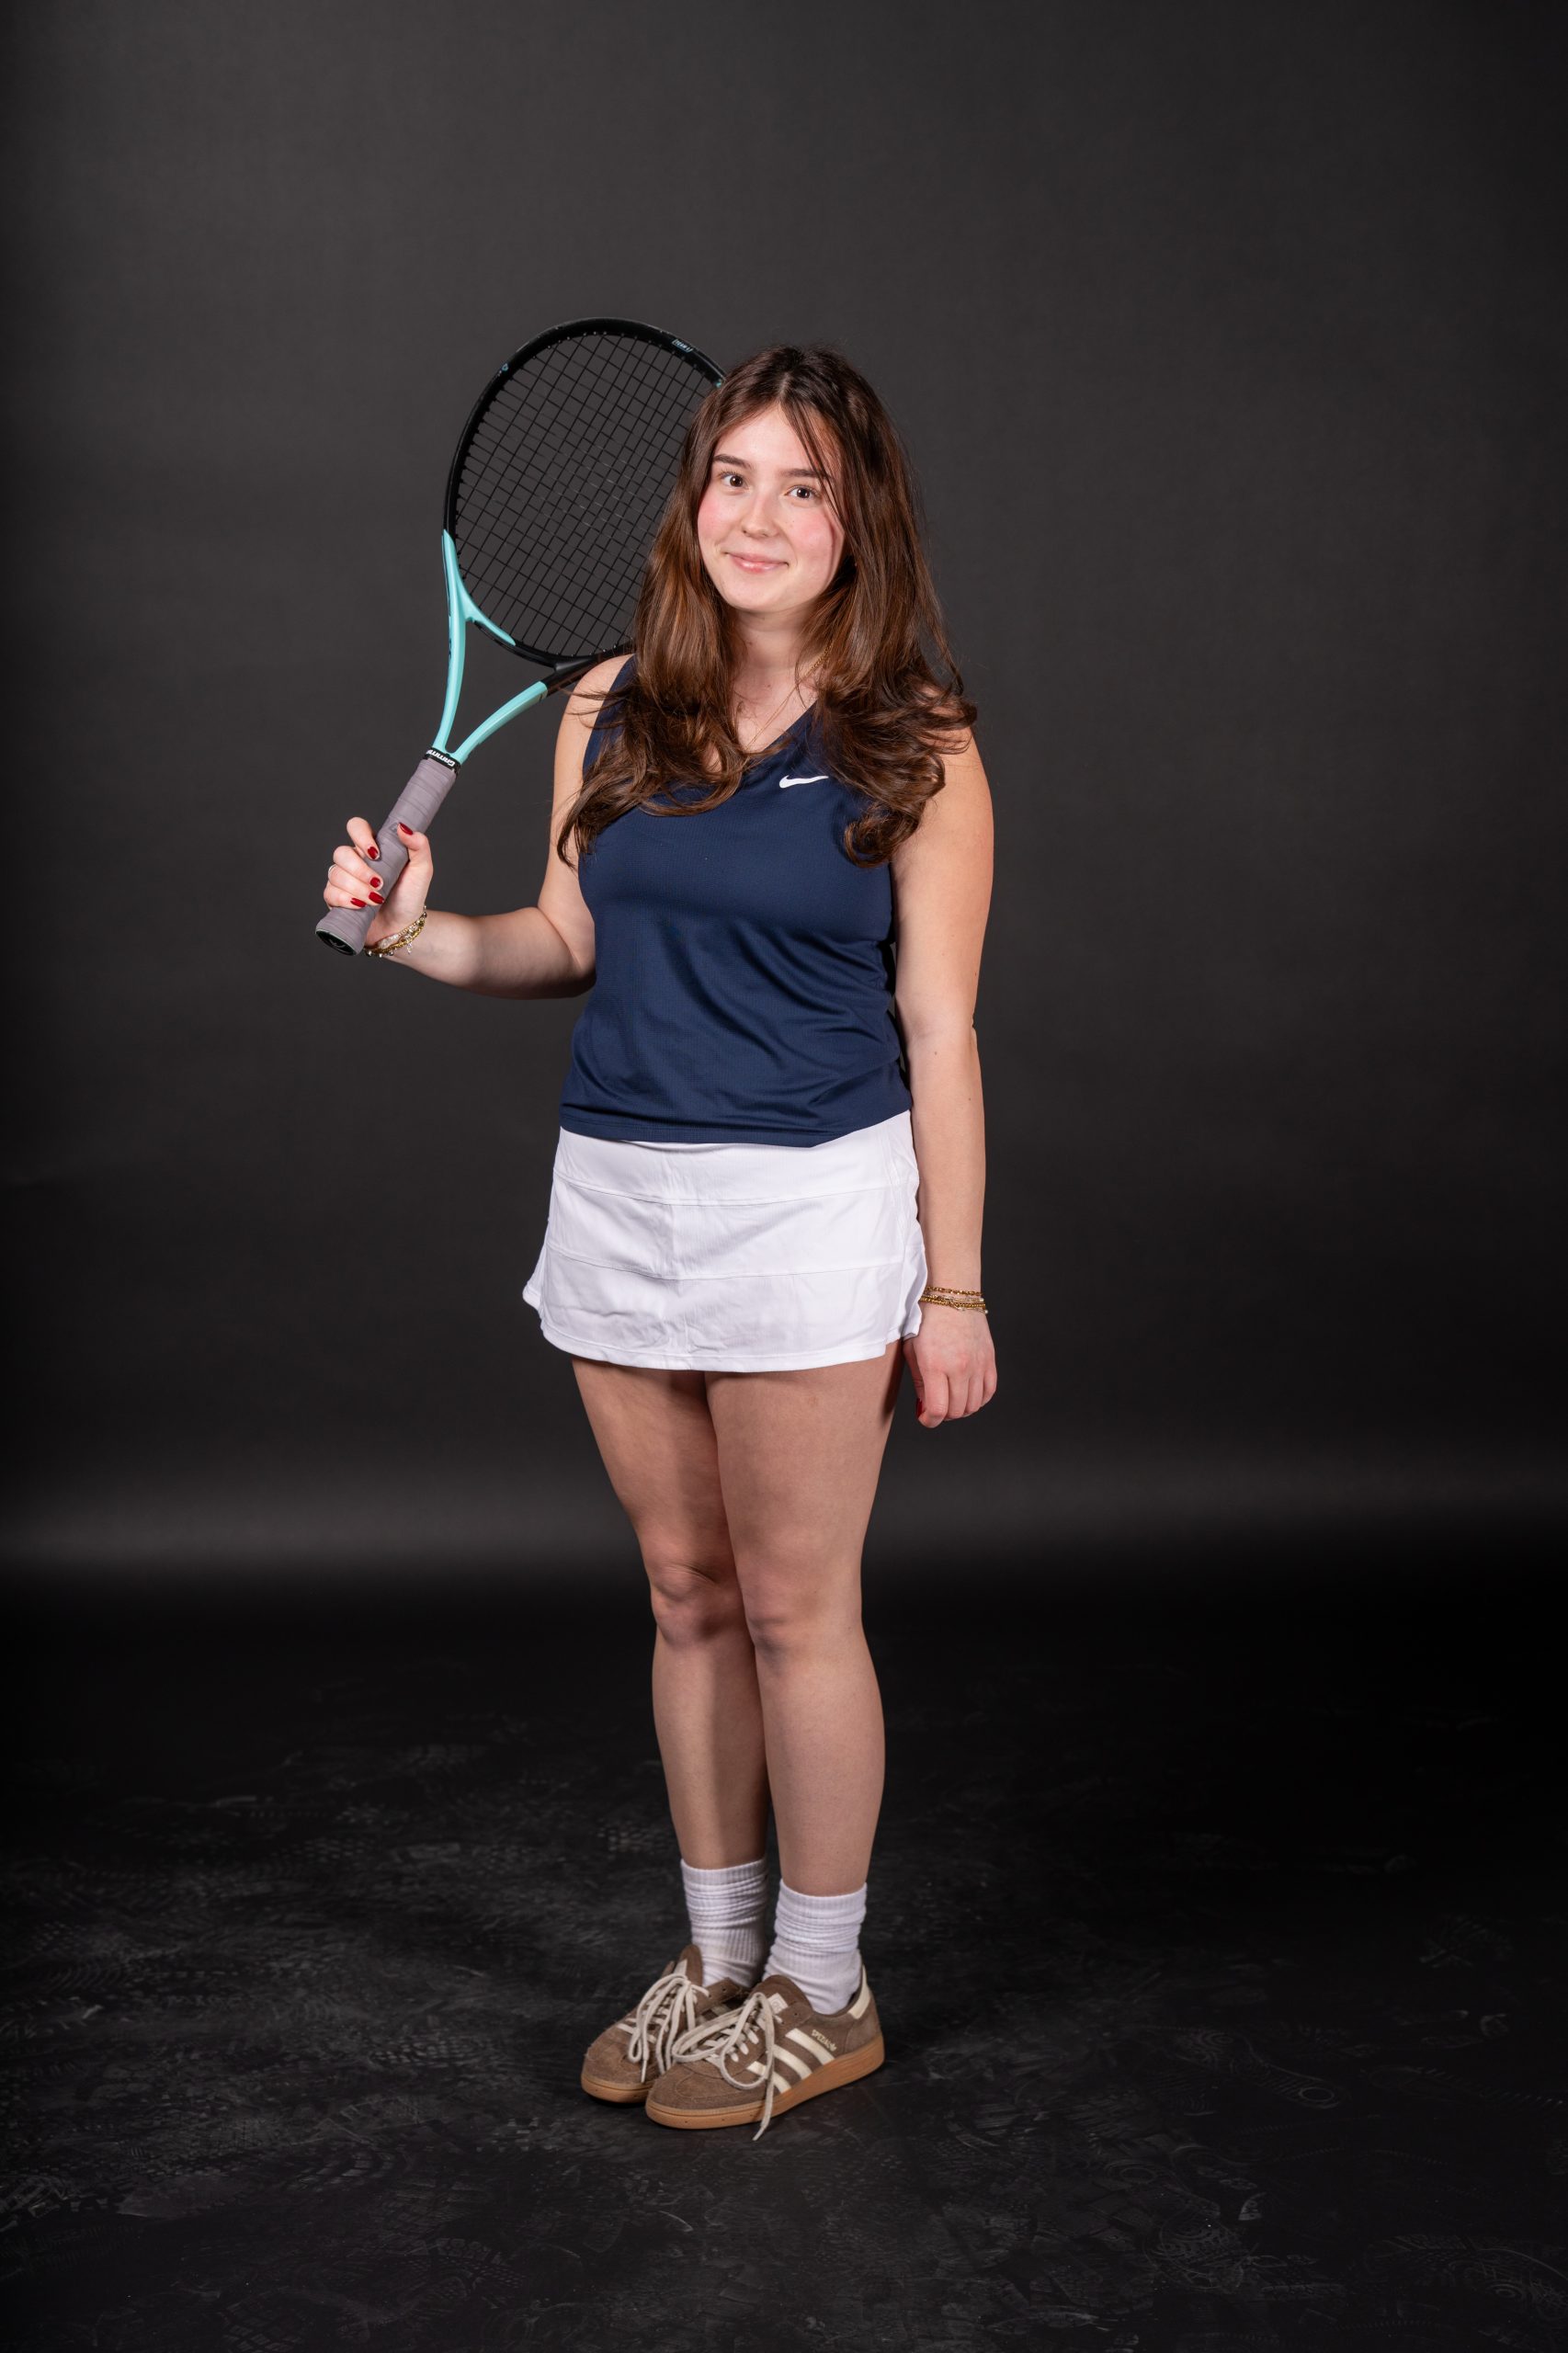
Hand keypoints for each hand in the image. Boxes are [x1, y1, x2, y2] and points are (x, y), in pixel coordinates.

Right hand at [323, 817, 432, 946]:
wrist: (403, 926)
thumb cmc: (411, 896)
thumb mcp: (422, 869)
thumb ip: (419, 845)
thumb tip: (402, 827)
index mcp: (372, 848)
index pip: (356, 827)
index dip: (360, 836)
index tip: (376, 854)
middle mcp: (354, 861)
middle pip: (341, 852)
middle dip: (360, 870)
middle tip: (379, 884)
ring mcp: (343, 879)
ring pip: (335, 874)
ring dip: (357, 889)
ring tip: (375, 900)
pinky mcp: (336, 898)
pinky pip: (330, 893)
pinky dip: (345, 900)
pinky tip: (360, 906)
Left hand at [903, 1304, 996, 1427]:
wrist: (951, 1295)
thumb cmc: (927, 1319)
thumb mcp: (912, 1350)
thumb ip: (919, 1382)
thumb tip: (926, 1406)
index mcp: (936, 1365)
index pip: (938, 1409)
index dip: (929, 1421)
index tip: (925, 1418)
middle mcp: (960, 1367)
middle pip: (957, 1411)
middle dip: (943, 1415)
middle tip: (936, 1407)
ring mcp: (978, 1364)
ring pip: (974, 1405)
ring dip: (961, 1409)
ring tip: (951, 1398)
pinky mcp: (989, 1359)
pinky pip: (989, 1391)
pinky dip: (978, 1399)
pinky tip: (967, 1393)